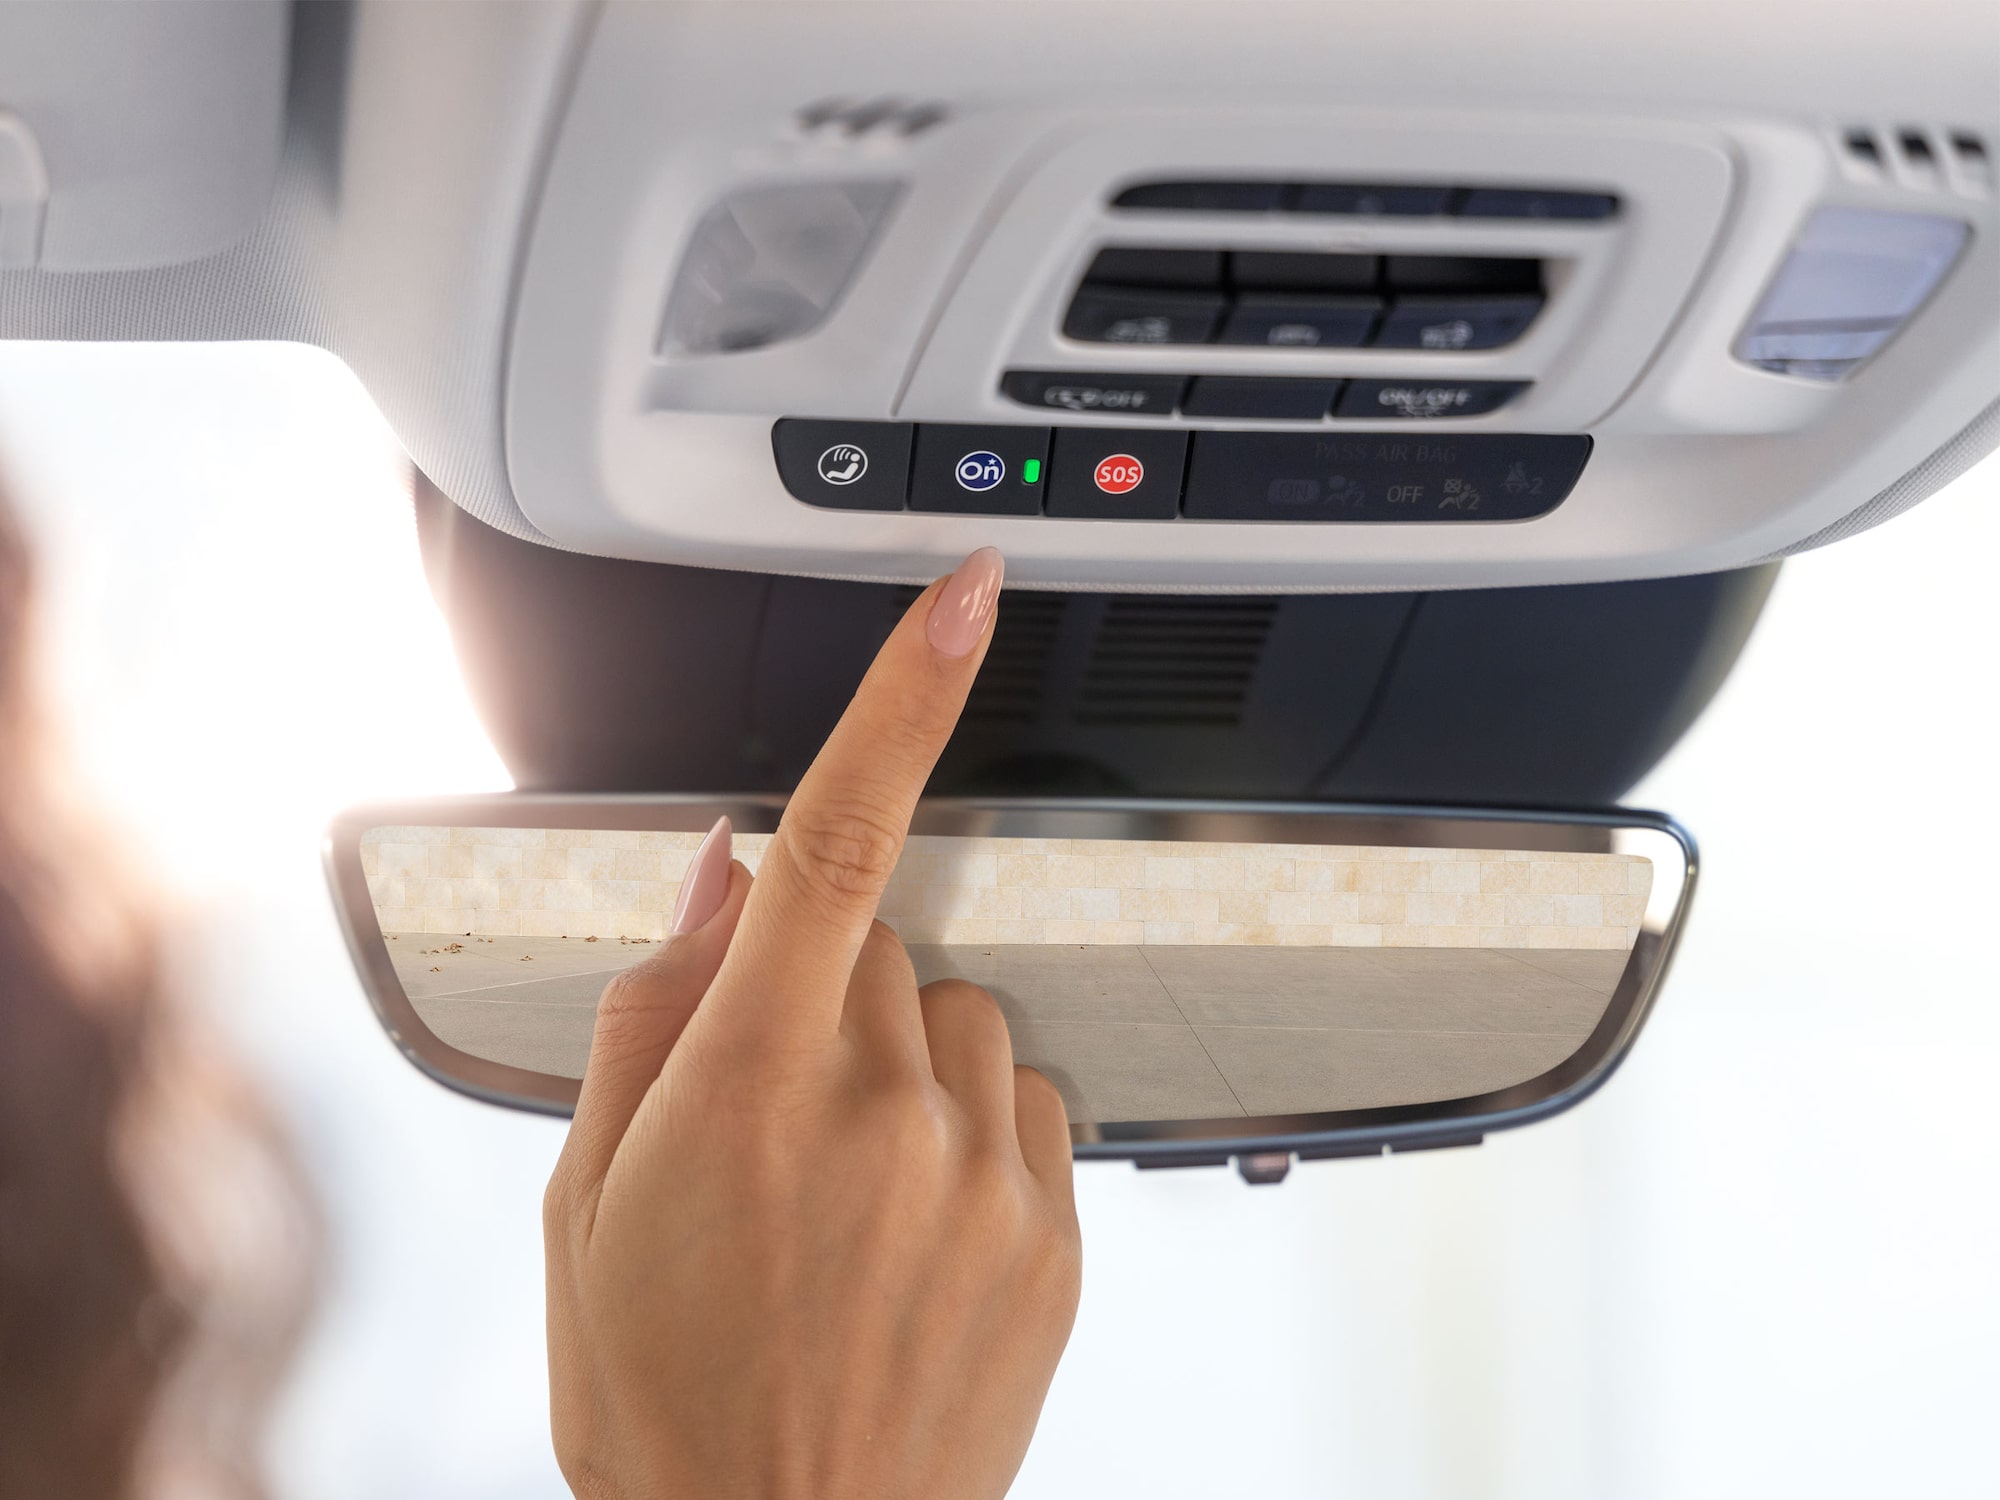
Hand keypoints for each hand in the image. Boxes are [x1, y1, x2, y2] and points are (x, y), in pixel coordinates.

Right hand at [543, 547, 1080, 1499]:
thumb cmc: (663, 1391)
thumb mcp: (589, 1202)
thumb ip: (651, 1012)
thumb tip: (709, 876)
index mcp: (753, 1080)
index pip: (840, 836)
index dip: (905, 695)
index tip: (965, 594)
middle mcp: (886, 1107)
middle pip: (882, 942)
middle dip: (823, 986)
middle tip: (768, 1110)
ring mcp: (986, 1169)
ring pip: (960, 1019)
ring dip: (902, 1061)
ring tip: (842, 1190)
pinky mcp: (1056, 1230)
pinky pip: (1026, 1102)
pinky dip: (969, 1128)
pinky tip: (911, 1224)